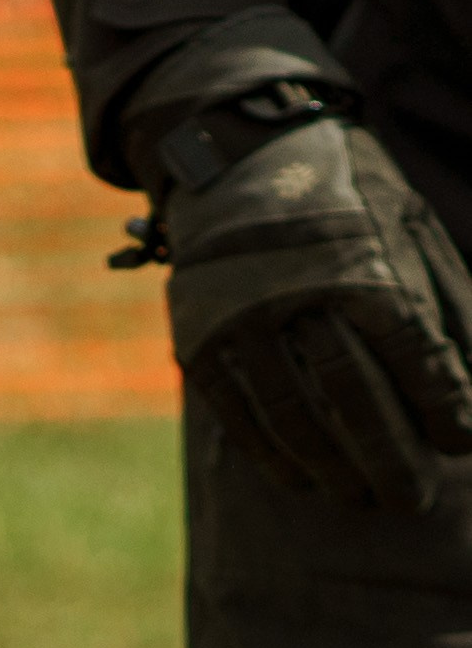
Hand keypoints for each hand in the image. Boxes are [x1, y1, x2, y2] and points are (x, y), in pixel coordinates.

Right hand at [127, 53, 471, 514]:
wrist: (237, 148)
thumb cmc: (344, 190)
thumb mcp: (408, 222)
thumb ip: (445, 296)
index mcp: (363, 260)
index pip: (413, 351)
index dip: (443, 404)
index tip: (462, 443)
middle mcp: (301, 294)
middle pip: (354, 396)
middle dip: (390, 456)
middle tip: (415, 500)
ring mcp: (244, 321)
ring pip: (295, 416)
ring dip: (334, 467)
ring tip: (364, 498)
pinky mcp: (202, 340)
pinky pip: (241, 416)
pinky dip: (276, 456)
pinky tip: (306, 482)